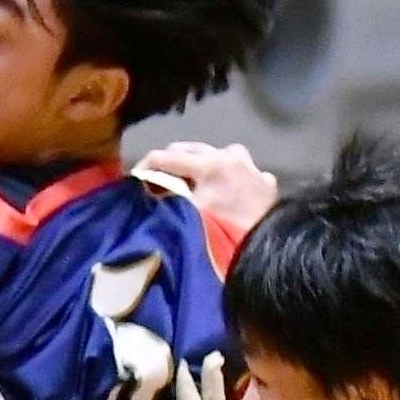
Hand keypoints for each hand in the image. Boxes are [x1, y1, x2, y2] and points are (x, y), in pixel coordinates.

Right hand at [135, 141, 277, 237]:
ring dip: (202, 165)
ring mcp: (252, 167)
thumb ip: (168, 197)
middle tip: (157, 181)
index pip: (166, 156)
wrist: (266, 250)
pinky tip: (226, 192)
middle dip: (171, 163)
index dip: (145, 166)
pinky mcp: (265, 181)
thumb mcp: (188, 215)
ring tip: (193, 182)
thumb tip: (150, 189)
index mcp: (210, 164)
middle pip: (190, 149)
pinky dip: (229, 178)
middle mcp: (231, 157)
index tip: (133, 179)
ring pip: (217, 154)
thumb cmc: (224, 234)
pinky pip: (241, 170)